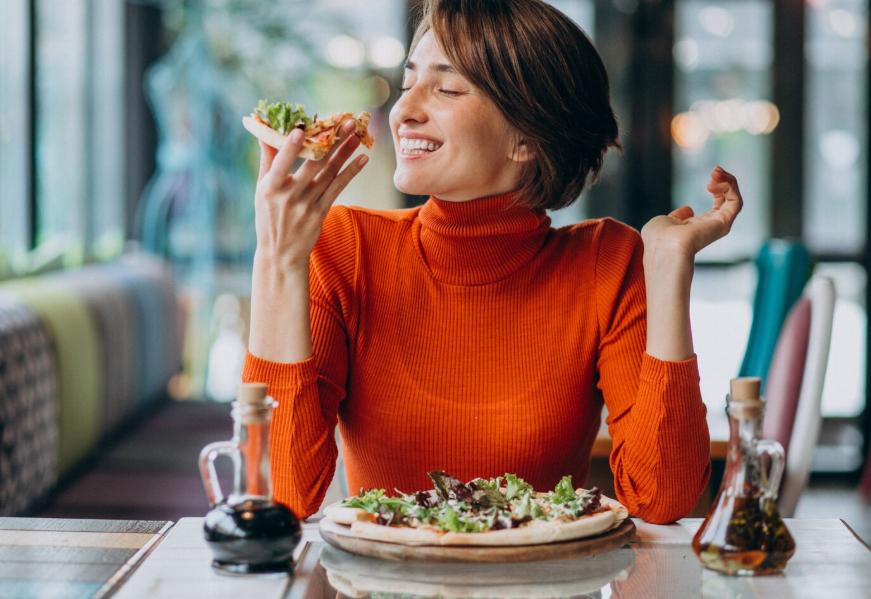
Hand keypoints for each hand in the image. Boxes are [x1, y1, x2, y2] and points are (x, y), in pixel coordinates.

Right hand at [254, 119, 367, 271]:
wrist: (281, 253)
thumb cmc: (268, 216)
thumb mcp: (261, 190)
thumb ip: (267, 160)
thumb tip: (264, 131)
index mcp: (270, 188)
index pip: (281, 164)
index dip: (291, 147)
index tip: (301, 129)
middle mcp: (290, 196)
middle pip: (313, 164)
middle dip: (331, 141)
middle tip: (346, 122)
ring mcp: (307, 205)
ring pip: (329, 173)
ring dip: (345, 153)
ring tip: (358, 135)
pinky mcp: (321, 212)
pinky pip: (339, 188)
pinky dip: (351, 173)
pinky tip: (363, 159)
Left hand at [640, 166, 743, 261]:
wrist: (663, 246)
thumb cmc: (658, 238)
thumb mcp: (665, 221)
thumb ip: (677, 216)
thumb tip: (688, 209)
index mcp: (698, 226)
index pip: (718, 204)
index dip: (717, 187)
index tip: (710, 175)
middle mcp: (711, 227)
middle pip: (729, 200)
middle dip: (725, 181)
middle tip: (715, 169)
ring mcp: (719, 226)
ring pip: (735, 200)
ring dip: (729, 181)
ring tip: (716, 171)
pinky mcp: (724, 224)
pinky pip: (736, 202)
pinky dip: (730, 188)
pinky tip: (715, 183)